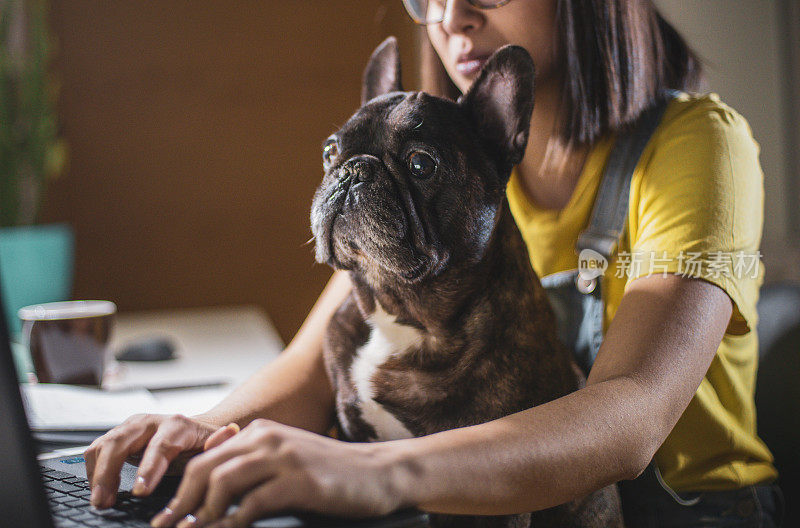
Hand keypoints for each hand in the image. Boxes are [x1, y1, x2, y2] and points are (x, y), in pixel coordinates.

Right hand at [84, 414, 233, 508]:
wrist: (192, 430)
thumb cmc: (203, 442)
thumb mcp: (216, 443)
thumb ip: (220, 441)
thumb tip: (229, 432)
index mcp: (176, 425)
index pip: (160, 446)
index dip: (149, 468)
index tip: (140, 491)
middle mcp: (150, 422)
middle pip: (121, 441)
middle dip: (109, 472)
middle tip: (105, 501)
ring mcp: (130, 427)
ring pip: (104, 444)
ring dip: (97, 473)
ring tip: (100, 501)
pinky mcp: (118, 435)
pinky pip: (97, 449)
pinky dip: (93, 470)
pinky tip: (98, 490)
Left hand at [149, 419, 408, 527]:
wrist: (379, 471)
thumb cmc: (333, 473)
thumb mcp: (288, 460)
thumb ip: (254, 467)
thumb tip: (211, 497)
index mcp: (261, 432)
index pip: (205, 458)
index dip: (179, 490)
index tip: (166, 516)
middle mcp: (268, 438)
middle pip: (205, 468)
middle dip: (179, 503)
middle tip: (166, 527)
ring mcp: (284, 457)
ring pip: (222, 481)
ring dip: (201, 513)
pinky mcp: (299, 480)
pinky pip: (252, 502)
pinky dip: (232, 522)